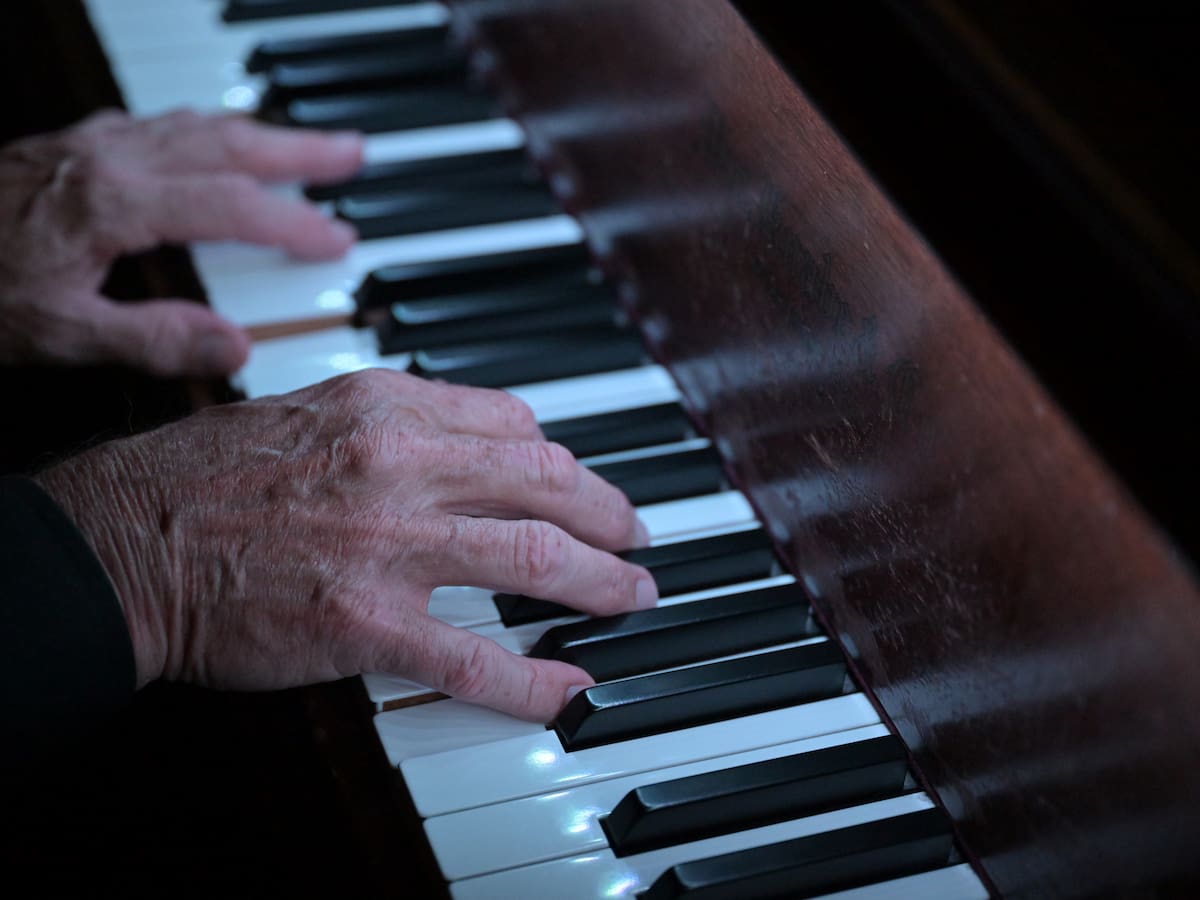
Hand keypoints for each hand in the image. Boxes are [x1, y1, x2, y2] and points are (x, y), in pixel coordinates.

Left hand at [0, 109, 362, 376]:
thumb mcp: (59, 334)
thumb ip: (153, 339)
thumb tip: (234, 346)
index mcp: (114, 202)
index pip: (230, 205)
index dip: (291, 223)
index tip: (336, 241)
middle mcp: (108, 158)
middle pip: (226, 140)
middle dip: (298, 147)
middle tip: (352, 152)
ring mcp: (88, 145)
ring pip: (195, 123)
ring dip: (260, 131)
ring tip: (306, 144)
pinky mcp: (70, 146)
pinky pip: (159, 124)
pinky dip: (208, 130)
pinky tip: (216, 143)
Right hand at [34, 370, 656, 721]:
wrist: (124, 540)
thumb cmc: (206, 475)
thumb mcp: (308, 407)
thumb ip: (397, 418)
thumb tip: (477, 437)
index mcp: (387, 406)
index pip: (515, 425)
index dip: (566, 460)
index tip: (583, 485)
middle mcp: (400, 465)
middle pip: (548, 483)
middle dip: (611, 514)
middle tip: (637, 538)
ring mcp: (388, 545)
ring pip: (535, 558)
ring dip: (603, 583)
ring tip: (636, 596)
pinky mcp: (366, 624)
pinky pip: (476, 659)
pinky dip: (535, 680)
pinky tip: (571, 686)